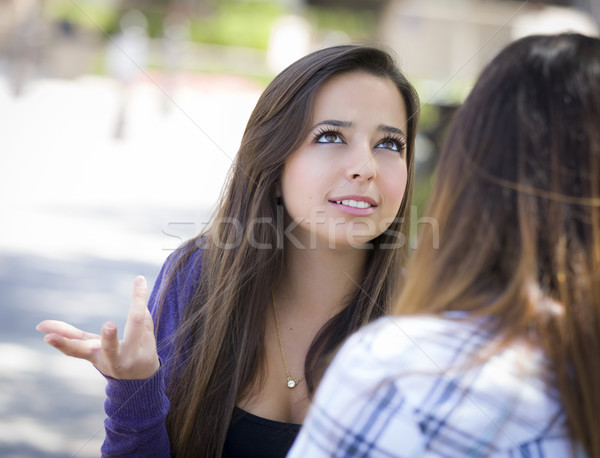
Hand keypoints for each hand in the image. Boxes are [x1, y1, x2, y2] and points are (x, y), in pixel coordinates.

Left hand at [36, 276, 159, 379]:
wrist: (135, 378)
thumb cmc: (144, 351)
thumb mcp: (149, 339)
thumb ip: (142, 321)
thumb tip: (139, 301)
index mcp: (136, 351)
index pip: (137, 321)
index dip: (139, 300)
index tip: (139, 280)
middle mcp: (116, 358)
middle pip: (110, 347)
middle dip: (109, 338)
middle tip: (109, 325)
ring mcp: (98, 359)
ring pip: (80, 351)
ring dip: (64, 342)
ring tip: (47, 336)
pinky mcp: (87, 356)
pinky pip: (73, 348)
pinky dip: (61, 338)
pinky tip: (43, 327)